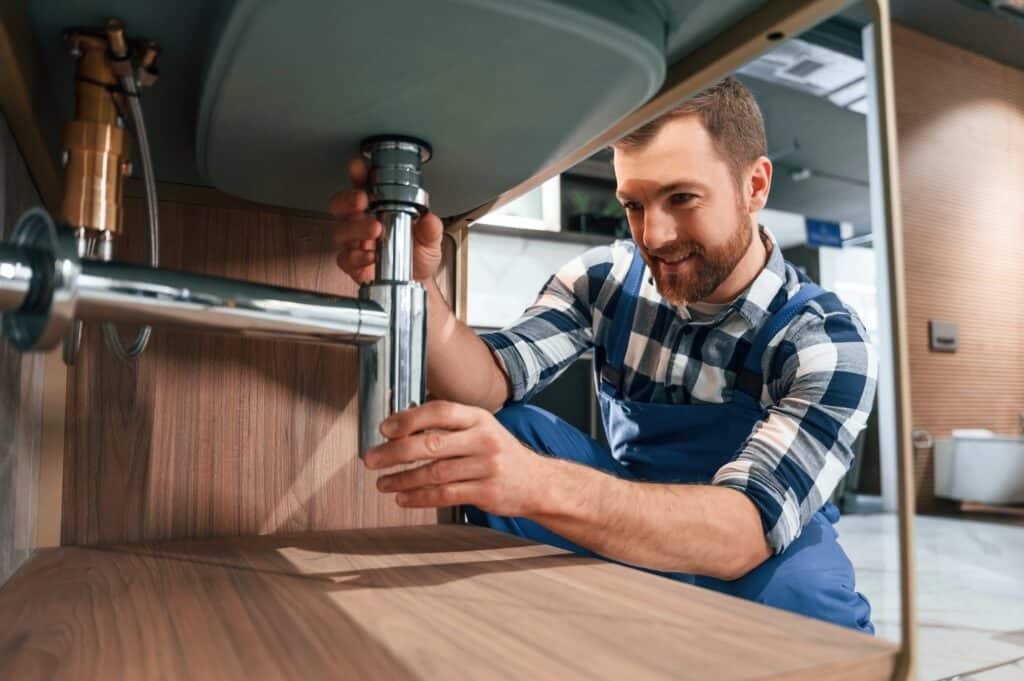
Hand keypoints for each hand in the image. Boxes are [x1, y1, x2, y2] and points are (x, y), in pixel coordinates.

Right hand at [329, 157, 444, 283]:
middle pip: (341, 204)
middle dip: (348, 199)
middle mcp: (362, 220)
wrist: (418, 280)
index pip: (362, 184)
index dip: (357, 174)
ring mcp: (355, 242)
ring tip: (375, 229)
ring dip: (356, 227)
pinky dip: (357, 256)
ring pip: (341, 230)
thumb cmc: (418, 253)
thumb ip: (431, 228)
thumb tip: (429, 219)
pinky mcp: (352, 263)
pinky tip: (370, 255)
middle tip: (362, 200)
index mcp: (378, 205)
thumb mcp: (431, 237)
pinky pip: (345, 258)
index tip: (359, 169)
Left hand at [364, 401, 547, 515]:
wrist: (537, 482)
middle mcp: (484, 439)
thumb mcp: (481, 430)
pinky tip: (403, 497)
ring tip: (382, 482)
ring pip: (435, 473)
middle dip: (395, 453)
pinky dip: (419, 497)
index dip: (410, 418)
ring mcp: (487, 467)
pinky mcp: (486, 492)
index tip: (384, 429)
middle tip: (371, 459)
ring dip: (403, 479)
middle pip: (432, 444)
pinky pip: (445, 495)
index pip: (440, 411)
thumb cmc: (500, 454)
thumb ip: (448, 427)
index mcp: (479, 418)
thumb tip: (400, 426)